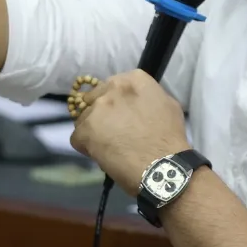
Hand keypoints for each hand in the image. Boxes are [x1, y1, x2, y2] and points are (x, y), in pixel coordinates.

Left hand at [70, 69, 188, 194]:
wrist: (163, 167)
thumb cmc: (170, 138)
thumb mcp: (167, 104)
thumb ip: (146, 96)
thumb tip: (134, 101)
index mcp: (133, 79)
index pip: (112, 86)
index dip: (115, 103)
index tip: (122, 116)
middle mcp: (112, 88)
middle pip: (94, 99)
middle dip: (101, 114)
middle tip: (114, 132)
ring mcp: (97, 109)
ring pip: (84, 118)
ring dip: (93, 131)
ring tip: (110, 147)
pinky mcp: (85, 130)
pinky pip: (77, 138)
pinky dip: (87, 148)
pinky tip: (103, 155)